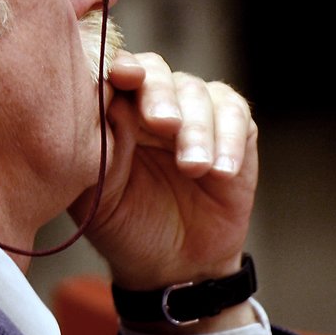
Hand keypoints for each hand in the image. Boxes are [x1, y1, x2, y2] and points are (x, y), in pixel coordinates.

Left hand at [71, 52, 257, 296]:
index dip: (119, 68)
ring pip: (197, 93)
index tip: (123, 77)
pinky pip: (236, 117)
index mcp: (114, 108)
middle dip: (160, 95)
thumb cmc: (125, 224)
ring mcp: (195, 113)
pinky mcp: (234, 132)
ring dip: (196, 129)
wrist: (172, 266)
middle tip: (163, 124)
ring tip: (194, 168)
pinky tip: (221, 171)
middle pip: (157, 72)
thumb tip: (108, 97)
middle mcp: (154, 102)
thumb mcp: (99, 192)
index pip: (114, 72)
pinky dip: (230, 140)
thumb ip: (101, 145)